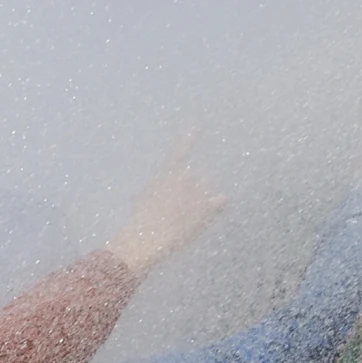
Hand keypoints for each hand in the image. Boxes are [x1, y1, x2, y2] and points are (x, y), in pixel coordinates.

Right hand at [108, 131, 225, 274]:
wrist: (150, 237)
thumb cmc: (140, 219)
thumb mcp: (141, 199)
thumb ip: (151, 190)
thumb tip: (147, 195)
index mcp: (168, 172)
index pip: (181, 149)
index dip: (190, 136)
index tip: (198, 125)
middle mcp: (186, 176)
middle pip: (198, 177)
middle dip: (193, 188)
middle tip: (181, 208)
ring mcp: (199, 191)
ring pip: (207, 188)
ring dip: (202, 197)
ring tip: (188, 215)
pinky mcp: (209, 207)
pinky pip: (221, 200)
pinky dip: (219, 202)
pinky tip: (220, 204)